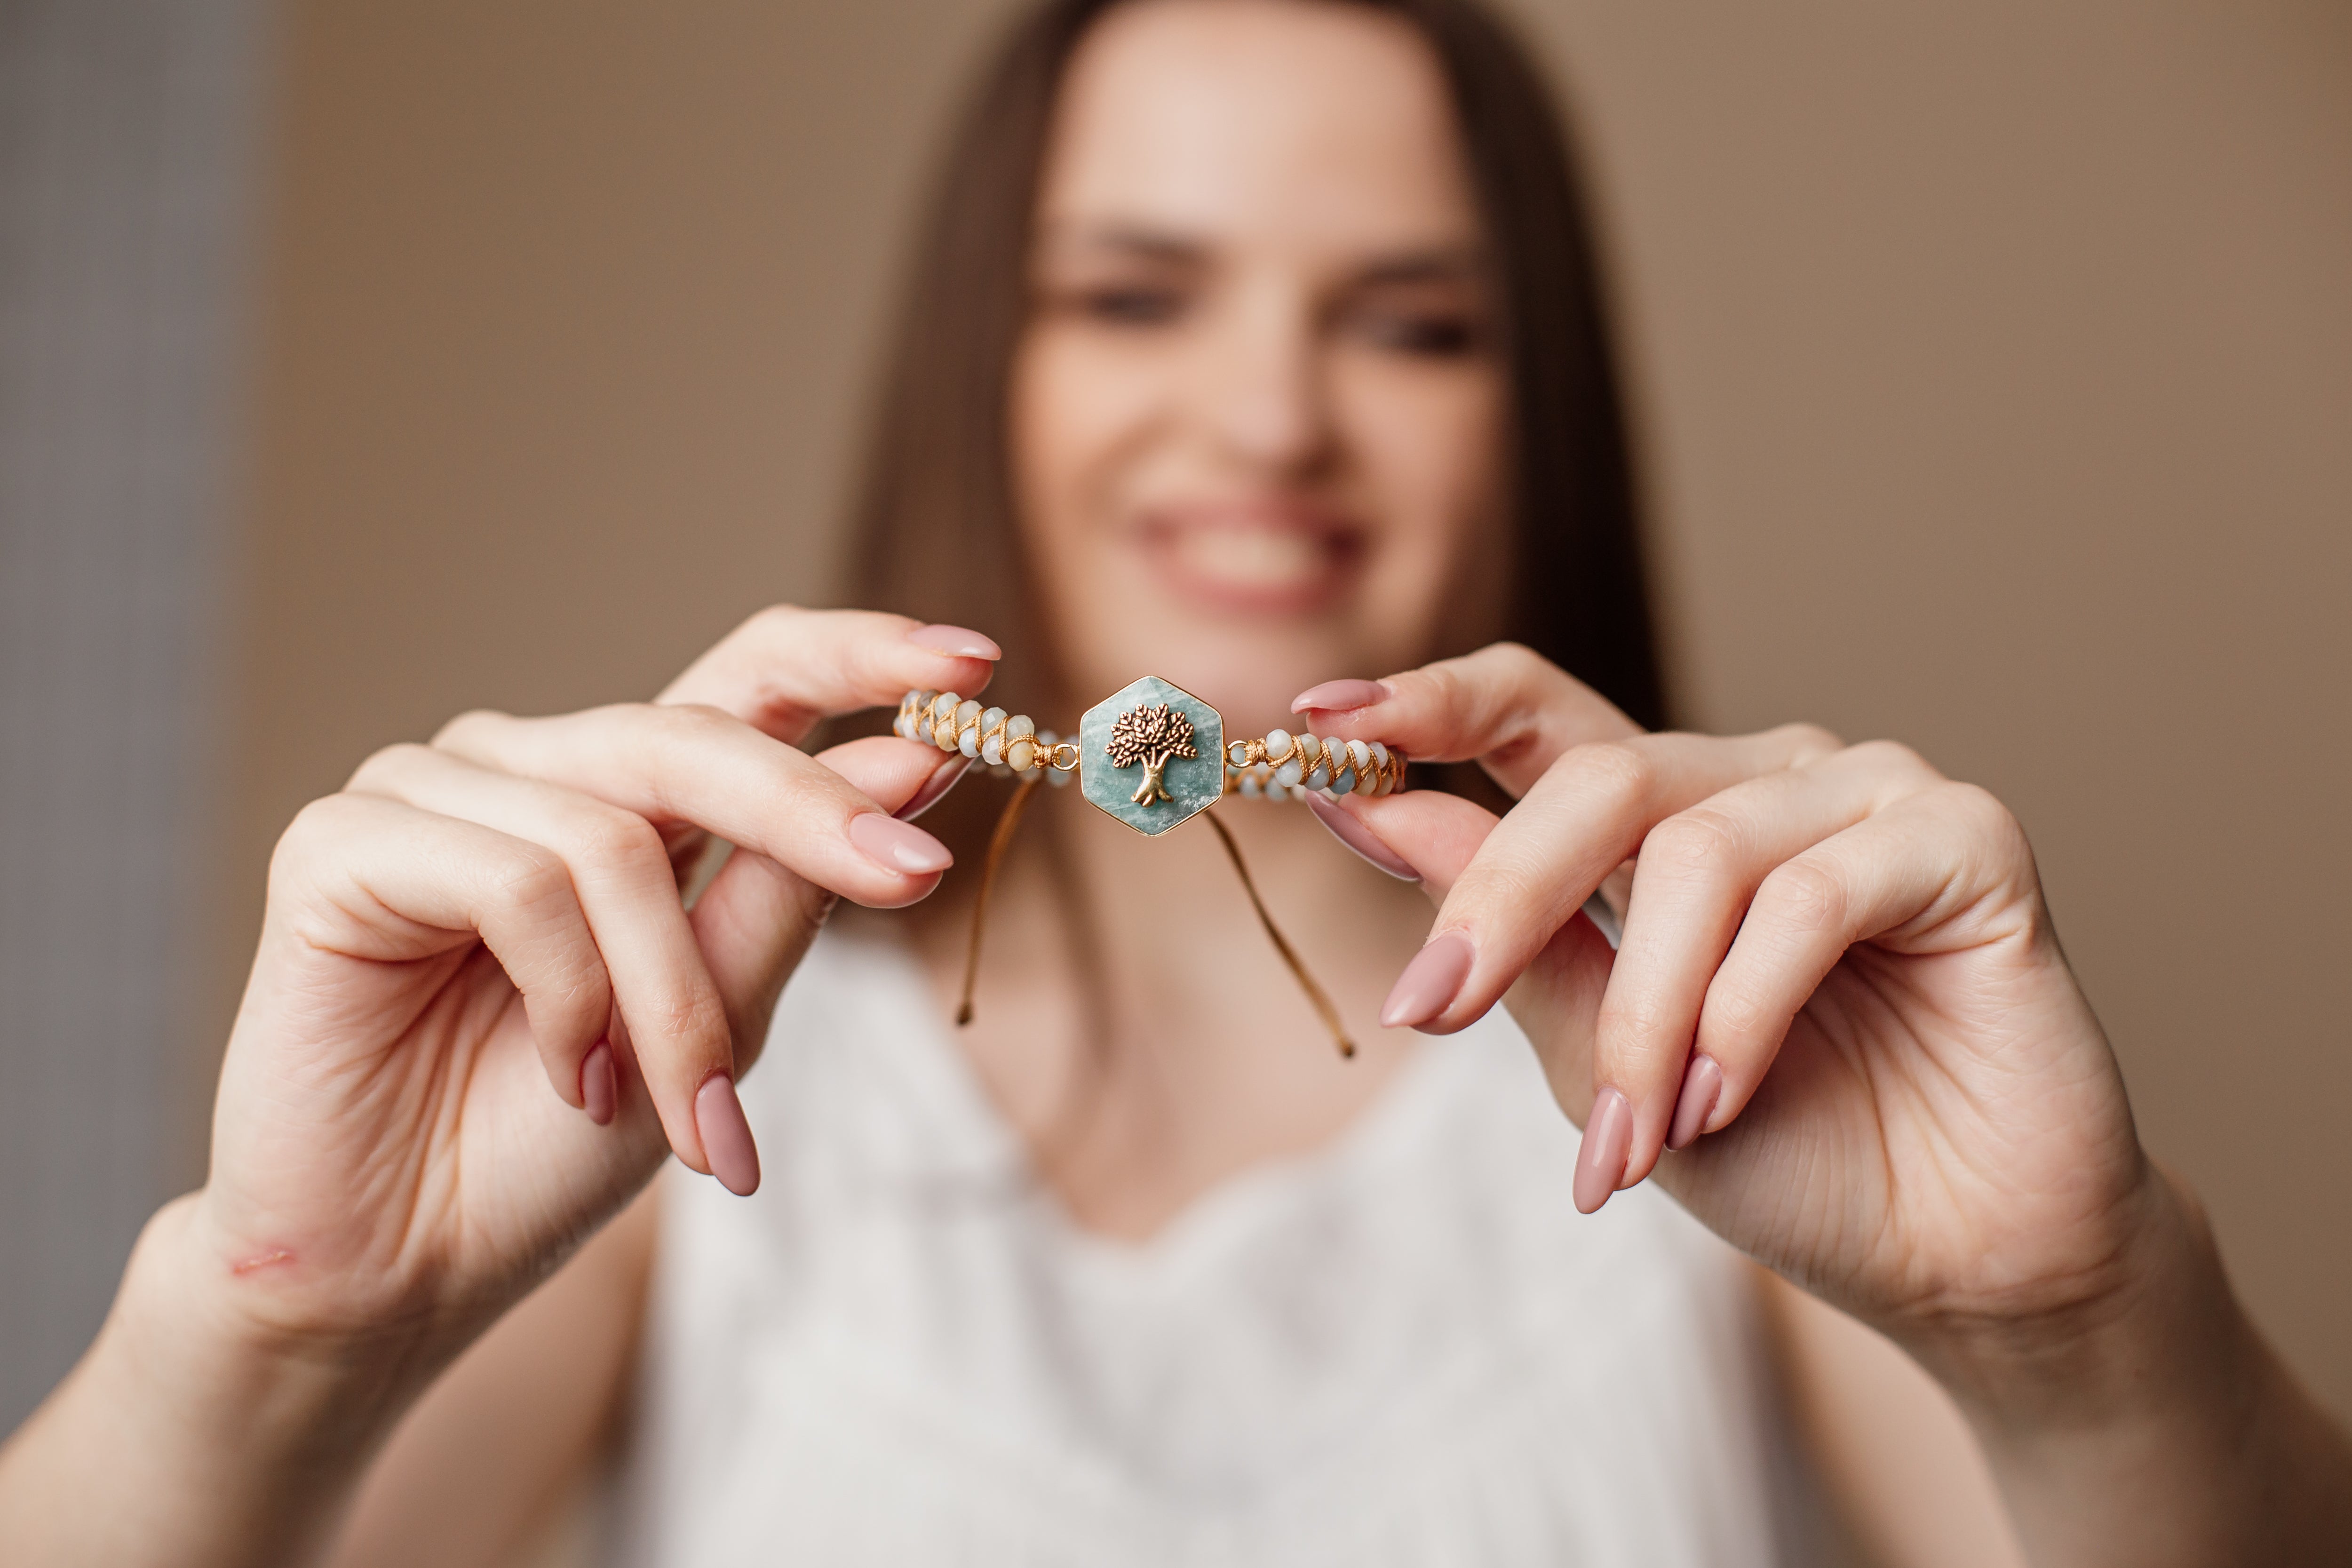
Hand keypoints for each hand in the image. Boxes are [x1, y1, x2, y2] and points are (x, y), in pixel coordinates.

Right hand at [195, 607, 997, 1355]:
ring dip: (670, 996)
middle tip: (918, 876)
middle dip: (816, 813)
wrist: (413, 1265)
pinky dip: (567, 993)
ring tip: (675, 1105)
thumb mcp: (720, 1012)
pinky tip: (562, 1075)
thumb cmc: (560, 1140)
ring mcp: (428, 788)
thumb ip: (797, 883)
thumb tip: (919, 763)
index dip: (861, 653)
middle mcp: (529, 765)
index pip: (750, 675)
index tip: (979, 665)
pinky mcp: (341, 840)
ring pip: (613, 837)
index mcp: (624, 793)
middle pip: (697, 733)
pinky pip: (514, 879)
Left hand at [1295, 645, 2147, 1351]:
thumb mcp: (1600, 1053)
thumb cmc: (1780, 1153)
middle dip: (1501, 899)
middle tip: (1434, 1011)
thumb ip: (1507, 931)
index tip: (1312, 719)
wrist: (1950, 1260)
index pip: (1534, 710)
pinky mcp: (1965, 837)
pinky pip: (1814, 895)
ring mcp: (1867, 792)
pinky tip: (1725, 1099)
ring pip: (1698, 854)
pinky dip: (1745, 1013)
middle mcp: (1762, 778)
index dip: (1426, 700)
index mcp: (1669, 815)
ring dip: (1646, 1016)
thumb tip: (1368, 810)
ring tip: (1643, 1132)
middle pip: (1596, 780)